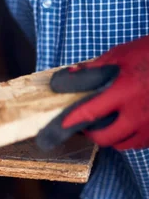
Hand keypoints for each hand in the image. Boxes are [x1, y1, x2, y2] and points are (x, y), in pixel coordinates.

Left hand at [37, 36, 148, 150]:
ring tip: (106, 124)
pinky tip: (127, 124)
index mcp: (126, 91)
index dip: (72, 122)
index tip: (58, 126)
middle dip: (91, 134)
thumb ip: (95, 68)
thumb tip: (70, 75)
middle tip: (84, 125)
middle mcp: (139, 113)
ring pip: (124, 143)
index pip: (90, 113)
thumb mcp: (123, 54)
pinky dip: (130, 136)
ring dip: (111, 137)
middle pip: (106, 137)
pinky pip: (141, 141)